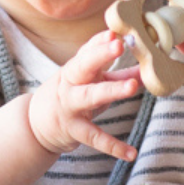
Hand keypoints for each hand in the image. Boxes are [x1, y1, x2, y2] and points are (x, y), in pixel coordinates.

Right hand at [28, 30, 141, 159]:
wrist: (37, 125)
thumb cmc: (71, 97)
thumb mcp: (91, 83)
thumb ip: (119, 76)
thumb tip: (146, 68)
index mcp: (76, 69)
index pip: (87, 50)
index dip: (100, 41)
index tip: (115, 31)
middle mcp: (70, 84)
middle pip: (83, 66)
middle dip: (100, 54)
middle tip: (119, 44)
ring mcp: (70, 107)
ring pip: (90, 96)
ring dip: (112, 90)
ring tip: (133, 87)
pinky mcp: (73, 130)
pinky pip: (95, 137)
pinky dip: (113, 146)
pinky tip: (131, 153)